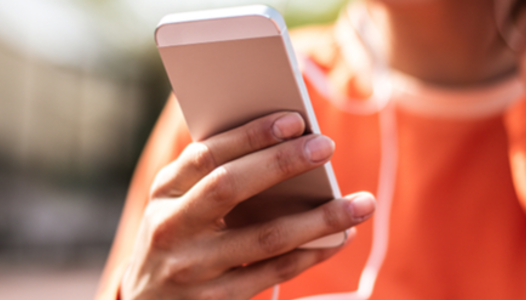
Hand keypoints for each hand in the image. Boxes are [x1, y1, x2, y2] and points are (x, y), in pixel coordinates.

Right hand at [120, 111, 376, 299]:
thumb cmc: (178, 238)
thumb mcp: (177, 204)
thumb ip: (213, 174)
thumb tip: (284, 142)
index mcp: (163, 193)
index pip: (206, 154)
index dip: (250, 135)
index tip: (294, 119)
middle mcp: (171, 228)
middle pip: (230, 187)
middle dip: (281, 163)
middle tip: (326, 146)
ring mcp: (193, 268)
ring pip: (266, 237)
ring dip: (320, 218)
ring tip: (362, 203)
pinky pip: (275, 272)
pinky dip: (312, 253)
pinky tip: (340, 236)